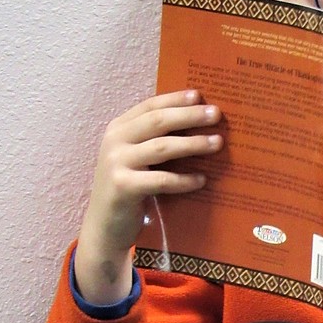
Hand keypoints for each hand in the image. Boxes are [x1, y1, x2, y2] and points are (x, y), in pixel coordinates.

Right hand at [74, 90, 223, 302]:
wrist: (104, 227)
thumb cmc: (128, 190)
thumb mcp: (136, 159)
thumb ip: (154, 141)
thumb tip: (196, 124)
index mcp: (118, 129)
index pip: (149, 106)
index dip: (175, 99)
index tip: (199, 95)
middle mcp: (114, 141)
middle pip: (157, 121)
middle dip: (189, 116)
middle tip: (216, 114)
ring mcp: (116, 163)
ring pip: (162, 147)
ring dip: (193, 144)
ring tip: (217, 143)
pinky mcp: (123, 187)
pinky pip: (161, 180)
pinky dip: (184, 180)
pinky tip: (202, 180)